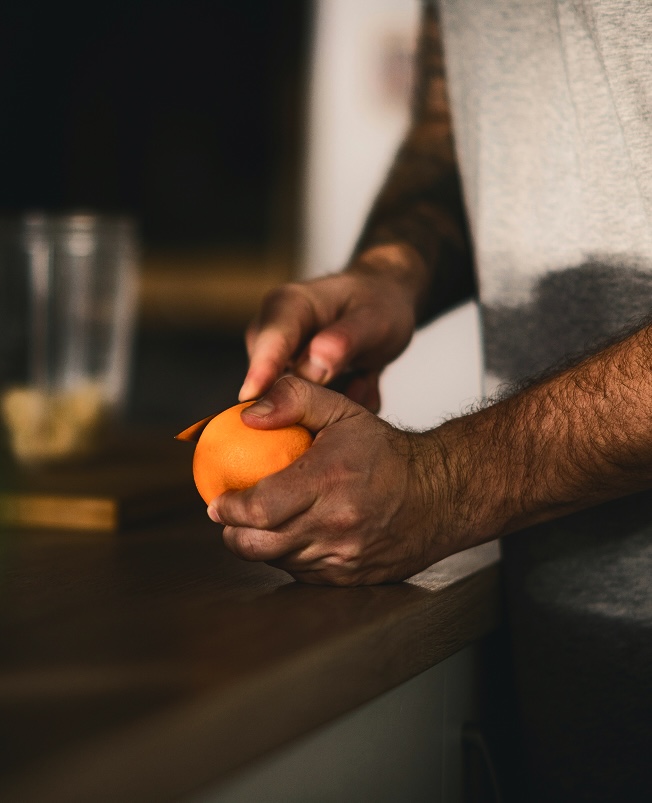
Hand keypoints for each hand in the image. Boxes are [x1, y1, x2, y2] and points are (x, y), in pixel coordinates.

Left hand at [209, 376, 457, 585]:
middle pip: (258, 544)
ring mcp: (344, 557)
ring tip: (260, 524)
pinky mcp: (350, 578)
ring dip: (260, 545)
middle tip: (228, 517)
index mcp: (329, 480)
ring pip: (278, 561)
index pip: (258, 508)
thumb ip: (293, 399)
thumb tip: (246, 416)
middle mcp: (336, 524)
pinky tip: (294, 536)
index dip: (227, 509)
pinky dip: (290, 556)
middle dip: (232, 534)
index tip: (216, 501)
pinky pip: (302, 573)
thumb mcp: (342, 410)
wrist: (439, 493)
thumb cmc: (385, 451)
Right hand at [238, 245, 428, 411]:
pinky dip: (333, 407)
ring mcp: (274, 359)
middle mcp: (270, 331)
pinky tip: (359, 382)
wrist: (381, 303)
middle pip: (269, 378)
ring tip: (364, 376)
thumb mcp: (375, 319)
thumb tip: (312, 366)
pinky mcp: (284, 381)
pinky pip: (301, 408)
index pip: (271, 341)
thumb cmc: (377, 304)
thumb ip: (345, 340)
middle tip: (359, 382)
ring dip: (328, 402)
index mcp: (288, 305)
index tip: (250, 396)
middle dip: (308, 398)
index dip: (261, 370)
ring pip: (286, 398)